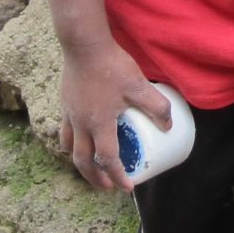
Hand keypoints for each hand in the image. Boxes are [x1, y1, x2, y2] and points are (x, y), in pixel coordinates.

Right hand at [59, 38, 171, 194]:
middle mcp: (81, 124)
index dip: (118, 176)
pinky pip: (66, 131)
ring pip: (70, 148)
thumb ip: (157, 107)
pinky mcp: (65, 103)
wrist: (84, 45)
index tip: (127, 187)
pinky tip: (82, 138)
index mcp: (99, 124)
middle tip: (108, 186)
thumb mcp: (140, 86)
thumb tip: (168, 126)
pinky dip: (73, 143)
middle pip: (83, 162)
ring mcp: (70, 114)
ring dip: (81, 163)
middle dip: (96, 178)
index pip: (108, 159)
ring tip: (91, 167)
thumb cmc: (112, 66)